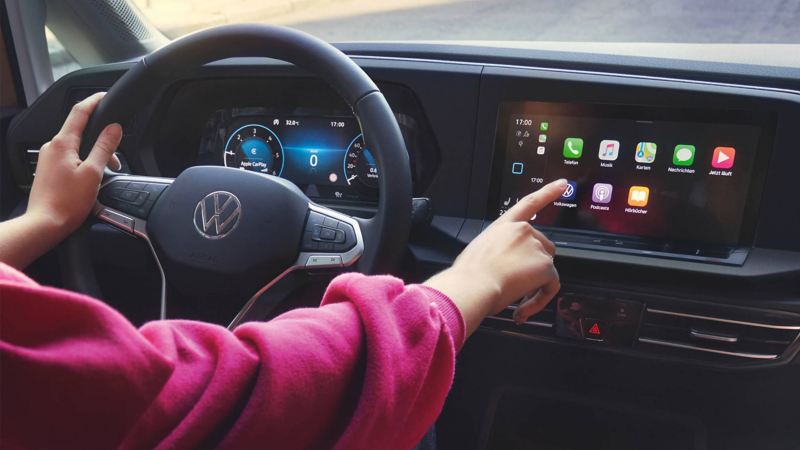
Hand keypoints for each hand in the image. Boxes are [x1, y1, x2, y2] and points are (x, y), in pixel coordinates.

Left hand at [26, 92, 121, 233]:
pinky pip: (70, 158)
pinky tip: (92, 179)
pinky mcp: (48, 171)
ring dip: (94, 154)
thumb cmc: (66, 203)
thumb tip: (114, 128)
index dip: (94, 101)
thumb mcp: (93, 173)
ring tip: (106, 173)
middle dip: (101, 139)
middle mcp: (52, 147)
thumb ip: (104, 147)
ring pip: (77, 147)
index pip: (79, 112)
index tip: (105, 95)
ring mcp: (48, 159)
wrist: (44, 224)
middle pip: (80, 132)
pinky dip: (85, 162)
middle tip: (117, 156)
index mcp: (62, 143)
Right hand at [424, 179, 565, 335]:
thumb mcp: (479, 253)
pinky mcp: (545, 265)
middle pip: (543, 248)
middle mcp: (523, 231)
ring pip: (546, 269)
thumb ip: (496, 252)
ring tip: (514, 300)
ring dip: (535, 285)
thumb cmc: (468, 275)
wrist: (472, 284)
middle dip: (534, 267)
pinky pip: (550, 286)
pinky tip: (524, 308)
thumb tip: (502, 267)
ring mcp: (535, 246)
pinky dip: (540, 300)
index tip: (562, 184)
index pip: (530, 203)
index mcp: (504, 226)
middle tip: (515, 286)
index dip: (548, 192)